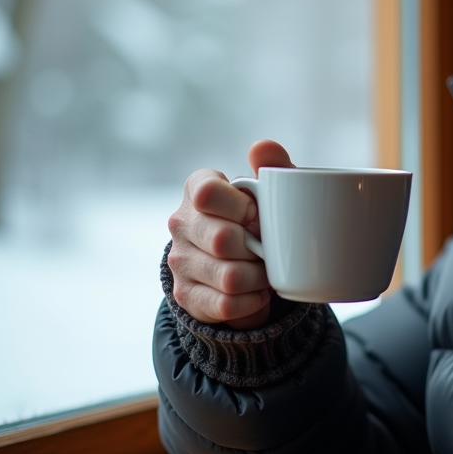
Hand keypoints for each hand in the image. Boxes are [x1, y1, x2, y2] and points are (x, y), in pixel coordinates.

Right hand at [167, 140, 294, 328]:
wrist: (244, 260)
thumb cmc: (260, 216)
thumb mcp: (272, 189)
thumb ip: (273, 165)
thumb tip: (262, 147)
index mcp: (198, 188)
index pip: (207, 193)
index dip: (240, 207)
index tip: (257, 214)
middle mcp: (181, 222)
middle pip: (222, 240)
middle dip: (256, 248)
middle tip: (267, 247)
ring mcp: (179, 260)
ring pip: (228, 276)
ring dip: (259, 277)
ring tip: (266, 270)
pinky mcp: (186, 295)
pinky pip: (226, 305)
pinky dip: (253, 302)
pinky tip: (258, 292)